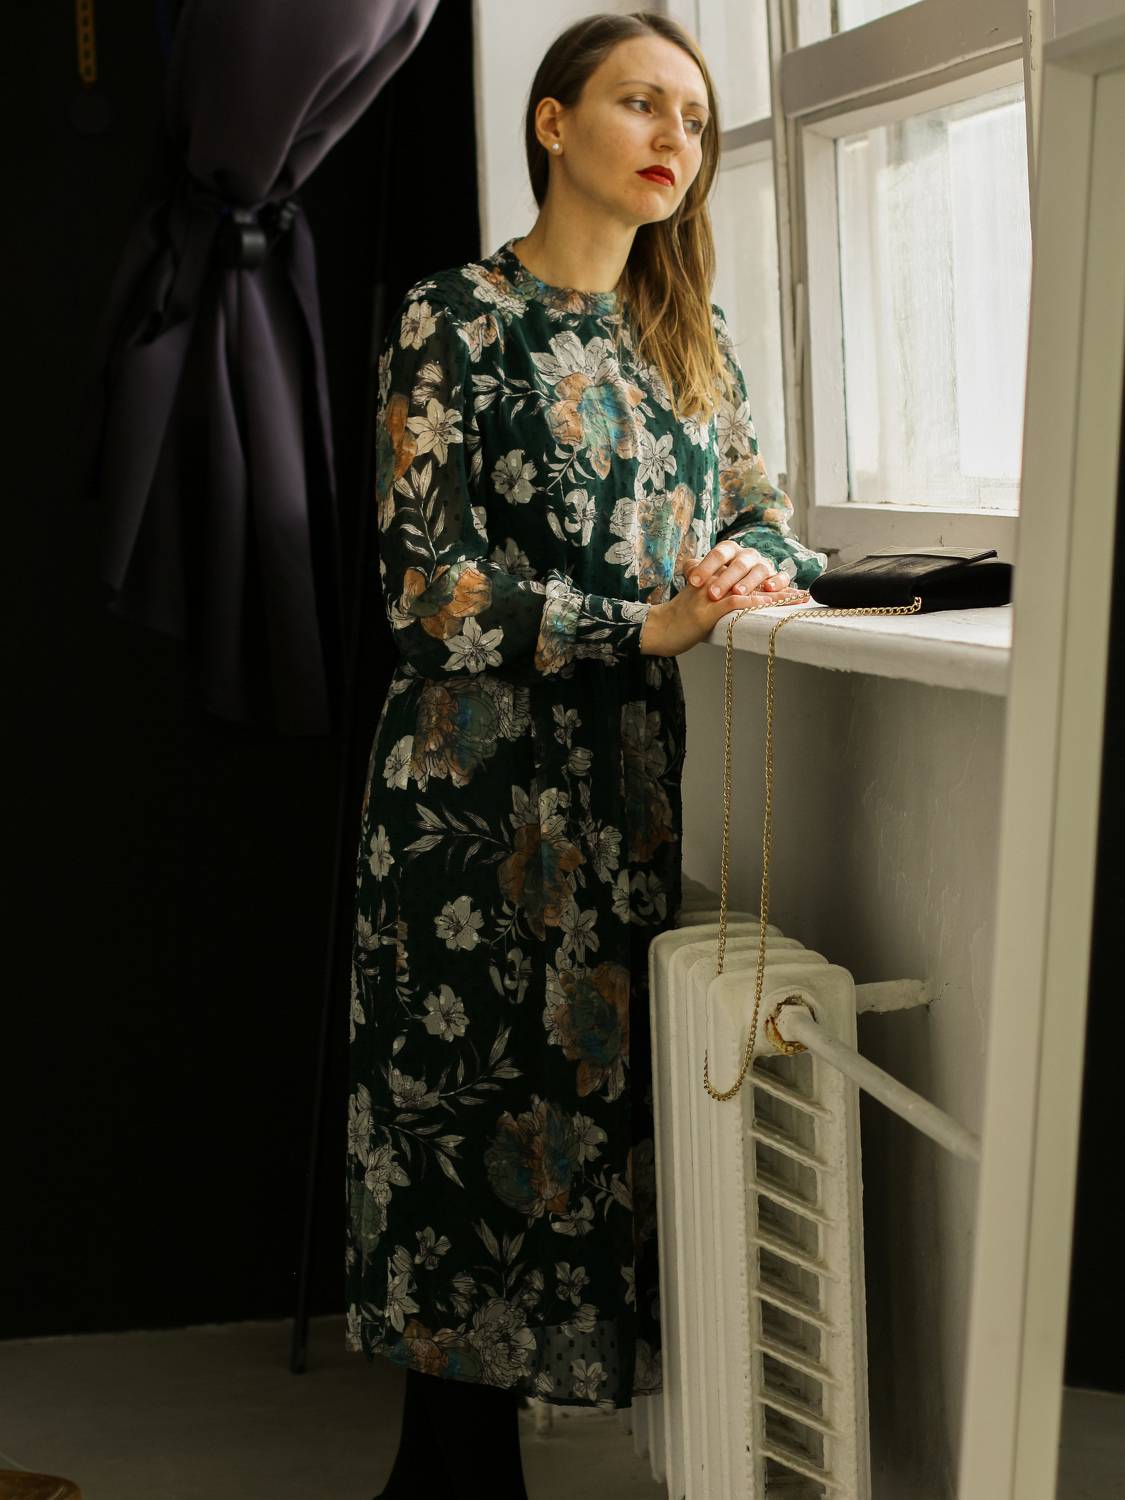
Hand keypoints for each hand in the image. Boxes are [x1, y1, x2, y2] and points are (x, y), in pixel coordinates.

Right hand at [640, 541, 809, 656]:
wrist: (657, 629)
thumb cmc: (678, 618)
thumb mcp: (699, 600)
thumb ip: (717, 594)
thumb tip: (741, 599)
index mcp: (712, 575)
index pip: (746, 572)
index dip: (770, 579)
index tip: (792, 587)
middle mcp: (713, 579)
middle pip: (752, 577)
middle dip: (779, 585)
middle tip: (801, 593)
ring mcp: (710, 594)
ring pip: (748, 588)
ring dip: (775, 594)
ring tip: (797, 599)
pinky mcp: (707, 610)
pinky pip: (736, 602)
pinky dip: (756, 602)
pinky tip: (772, 604)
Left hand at [686, 538, 792, 603]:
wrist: (744, 588)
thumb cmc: (719, 580)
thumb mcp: (705, 574)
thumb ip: (694, 570)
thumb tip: (689, 571)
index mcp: (730, 550)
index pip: (718, 554)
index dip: (706, 567)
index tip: (694, 582)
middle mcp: (748, 555)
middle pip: (738, 564)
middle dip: (725, 579)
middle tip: (713, 594)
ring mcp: (765, 565)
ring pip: (759, 570)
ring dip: (749, 581)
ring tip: (738, 593)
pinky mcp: (779, 577)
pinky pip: (782, 577)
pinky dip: (778, 582)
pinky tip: (769, 589)